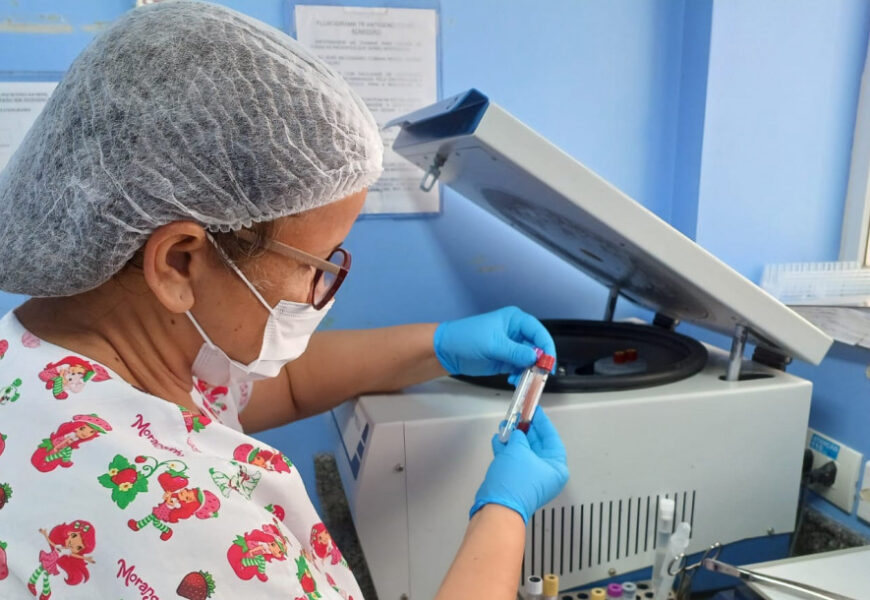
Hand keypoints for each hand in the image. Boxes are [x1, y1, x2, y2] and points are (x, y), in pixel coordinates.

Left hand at [433, 307, 555, 378]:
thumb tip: (535, 357)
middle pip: (537, 347)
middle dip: (539, 361)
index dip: (546, 346)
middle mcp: (516, 332)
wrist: (447, 351)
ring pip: (530, 360)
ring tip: (520, 378)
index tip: (549, 362)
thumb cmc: (466, 338)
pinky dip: (520, 375)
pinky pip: (520, 368)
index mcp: (515, 320)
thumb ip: (515, 352)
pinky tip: (513, 379)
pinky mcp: (506, 360)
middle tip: (539, 375)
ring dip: (529, 370)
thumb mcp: (492, 344)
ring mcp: (511, 347)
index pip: (538, 332)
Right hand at [470, 408, 568, 523]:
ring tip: (506, 426)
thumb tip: (517, 433)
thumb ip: (519, 436)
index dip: (542, 423)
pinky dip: (506, 450)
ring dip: (514, 439)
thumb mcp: (519, 449)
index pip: (552, 439)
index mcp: (556, 468)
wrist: (498, 506)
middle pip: (537, 445)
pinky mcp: (516, 482)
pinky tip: (499, 440)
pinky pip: (513, 461)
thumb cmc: (515, 483)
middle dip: (525, 430)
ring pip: (524, 453)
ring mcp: (531, 479)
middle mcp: (546, 474)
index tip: (536, 412)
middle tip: (519, 417)